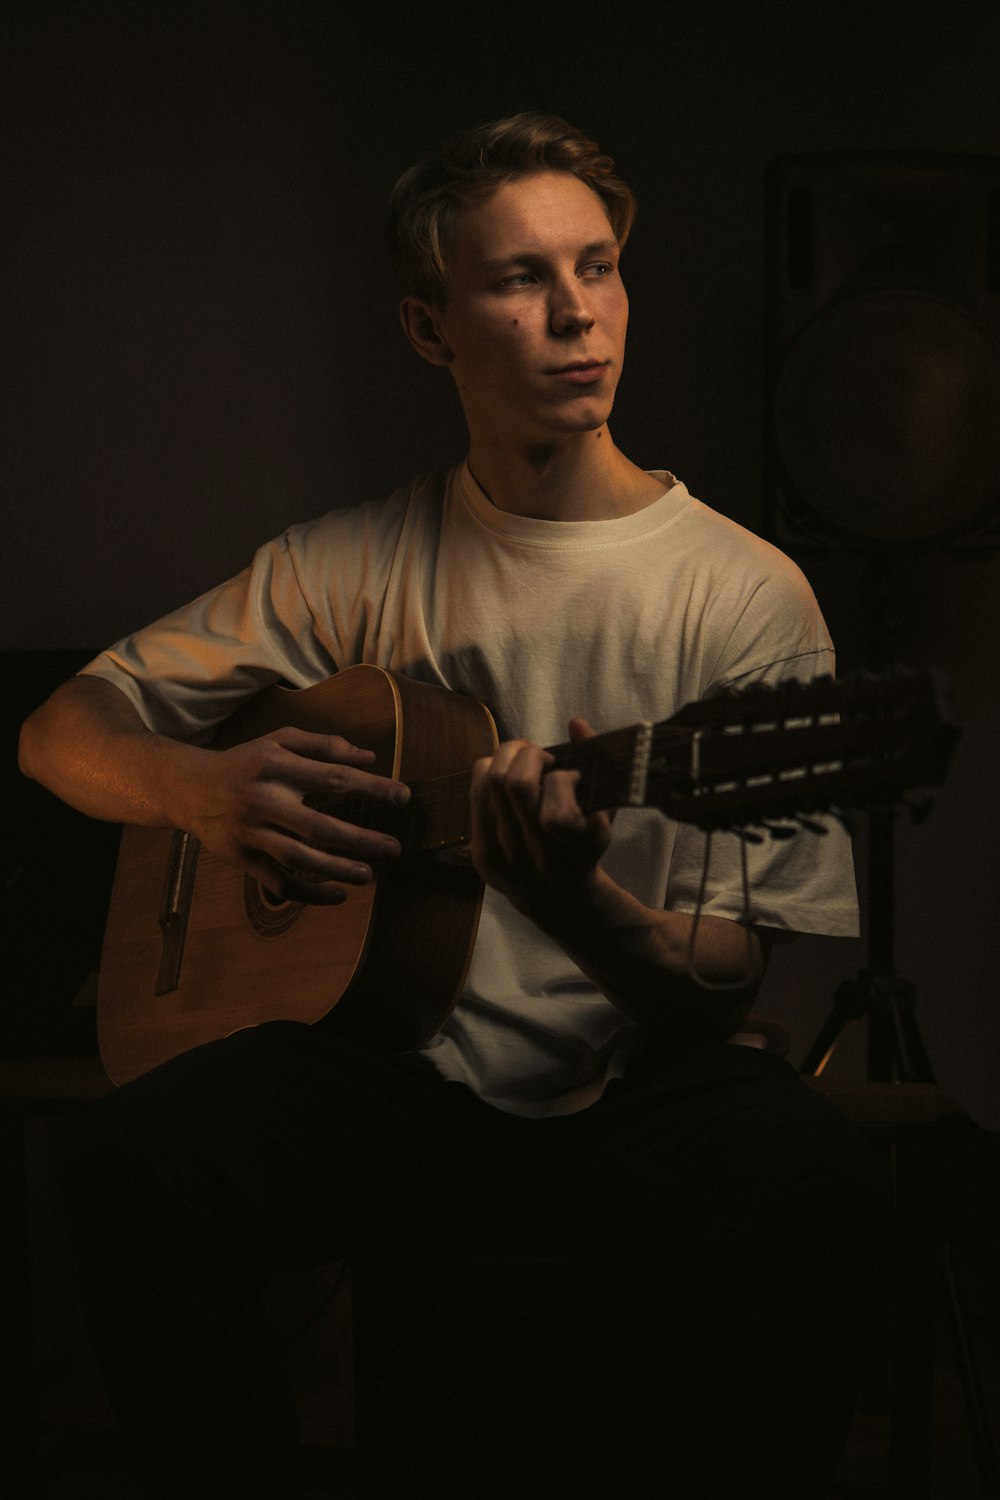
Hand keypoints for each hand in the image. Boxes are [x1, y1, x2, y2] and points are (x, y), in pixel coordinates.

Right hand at [180, 726, 409, 903]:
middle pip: (318, 826)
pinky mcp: (241, 858)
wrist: (188, 788)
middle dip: (360, 840)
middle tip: (394, 849)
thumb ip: (325, 745)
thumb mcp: (280, 741)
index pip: (333, 778)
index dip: (371, 788)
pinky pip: (278, 882)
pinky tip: (336, 895)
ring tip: (368, 876)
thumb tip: (370, 756)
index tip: (403, 797)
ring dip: (336, 870)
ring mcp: (250, 832)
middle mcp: (262, 799)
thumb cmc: (246, 762)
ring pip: (298, 858)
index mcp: (277, 765)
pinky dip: (308, 893)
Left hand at [468, 716, 610, 920]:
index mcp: (575, 847)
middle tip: (539, 755)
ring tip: (521, 760)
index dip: (563, 775)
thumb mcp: (602, 810)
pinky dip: (488, 774)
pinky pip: (474, 796)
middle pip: (516, 782)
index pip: (559, 794)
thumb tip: (576, 722)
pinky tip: (504, 779)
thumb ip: (596, 762)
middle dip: (528, 753)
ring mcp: (505, 858)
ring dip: (506, 758)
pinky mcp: (482, 856)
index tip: (570, 777)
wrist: (558, 899)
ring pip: (489, 782)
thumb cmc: (583, 845)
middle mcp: (537, 856)